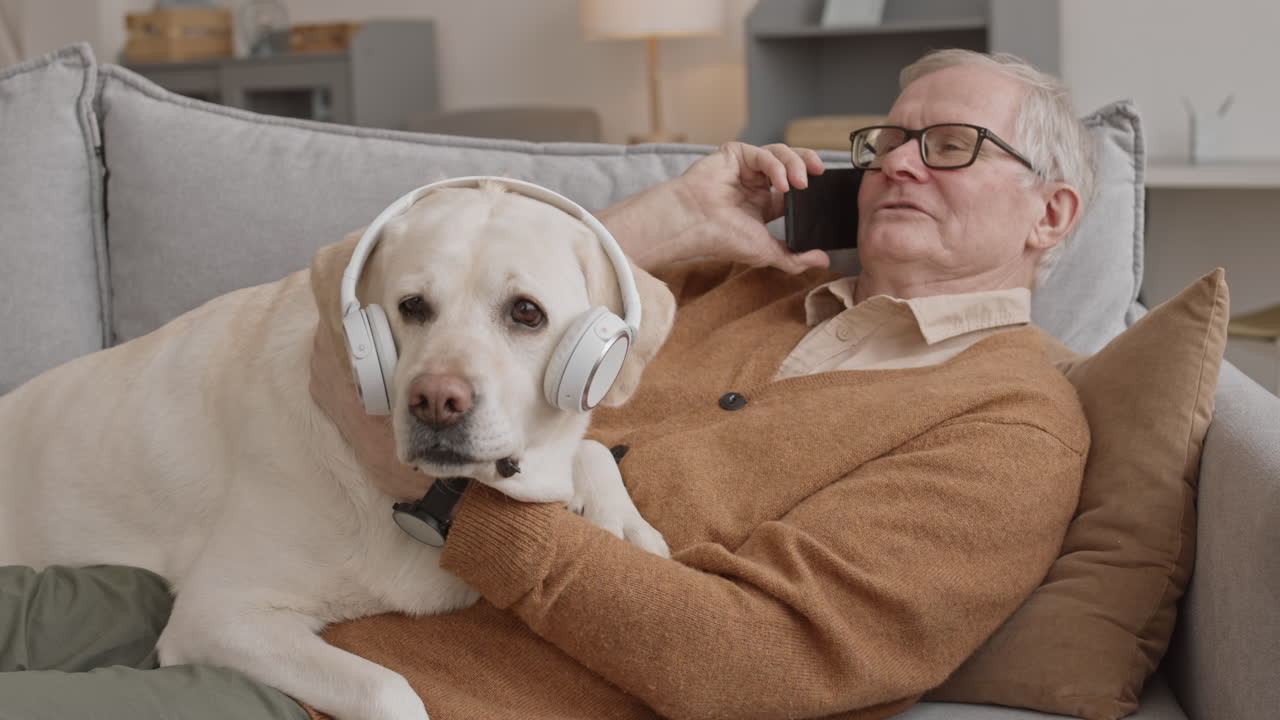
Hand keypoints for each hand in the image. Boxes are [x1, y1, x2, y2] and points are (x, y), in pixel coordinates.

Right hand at [600, 142, 830, 273]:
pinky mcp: (735, 154)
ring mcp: (745, 168)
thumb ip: (795, 258)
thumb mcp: (767, 252)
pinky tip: (781, 183)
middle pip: (791, 164)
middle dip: (808, 165)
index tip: (823, 190)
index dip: (811, 188)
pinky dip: (776, 166)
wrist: (695, 224)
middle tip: (820, 173)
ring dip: (795, 165)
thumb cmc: (722, 239)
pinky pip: (763, 153)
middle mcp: (755, 184)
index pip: (795, 188)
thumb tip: (824, 260)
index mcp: (763, 205)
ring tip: (801, 182)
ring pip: (780, 154)